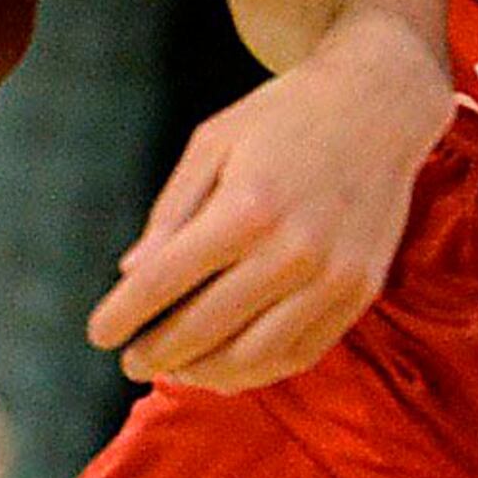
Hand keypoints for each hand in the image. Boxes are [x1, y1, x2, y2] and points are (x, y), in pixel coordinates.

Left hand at [84, 17, 446, 392]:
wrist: (379, 104)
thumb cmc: (283, 118)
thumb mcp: (212, 143)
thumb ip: (171, 211)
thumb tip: (130, 273)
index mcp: (246, 207)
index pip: (165, 281)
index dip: (124, 314)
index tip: (98, 334)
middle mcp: (292, 250)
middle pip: (205, 327)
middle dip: (157, 353)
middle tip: (130, 362)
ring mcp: (332, 277)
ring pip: (254, 356)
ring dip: (204, 373)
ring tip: (176, 369)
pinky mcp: (360, 291)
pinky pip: (302, 353)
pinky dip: (258, 372)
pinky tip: (228, 368)